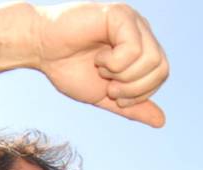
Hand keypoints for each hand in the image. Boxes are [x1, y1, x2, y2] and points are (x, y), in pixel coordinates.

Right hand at [35, 3, 168, 126]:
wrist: (40, 50)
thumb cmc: (68, 68)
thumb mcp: (104, 95)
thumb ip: (132, 107)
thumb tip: (162, 122)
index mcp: (140, 46)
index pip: (162, 73)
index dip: (140, 93)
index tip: (113, 93)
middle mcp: (140, 30)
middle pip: (162, 68)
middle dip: (134, 88)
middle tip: (109, 86)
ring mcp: (131, 20)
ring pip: (151, 59)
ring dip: (123, 76)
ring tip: (102, 70)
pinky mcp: (119, 14)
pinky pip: (133, 49)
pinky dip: (114, 64)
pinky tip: (98, 58)